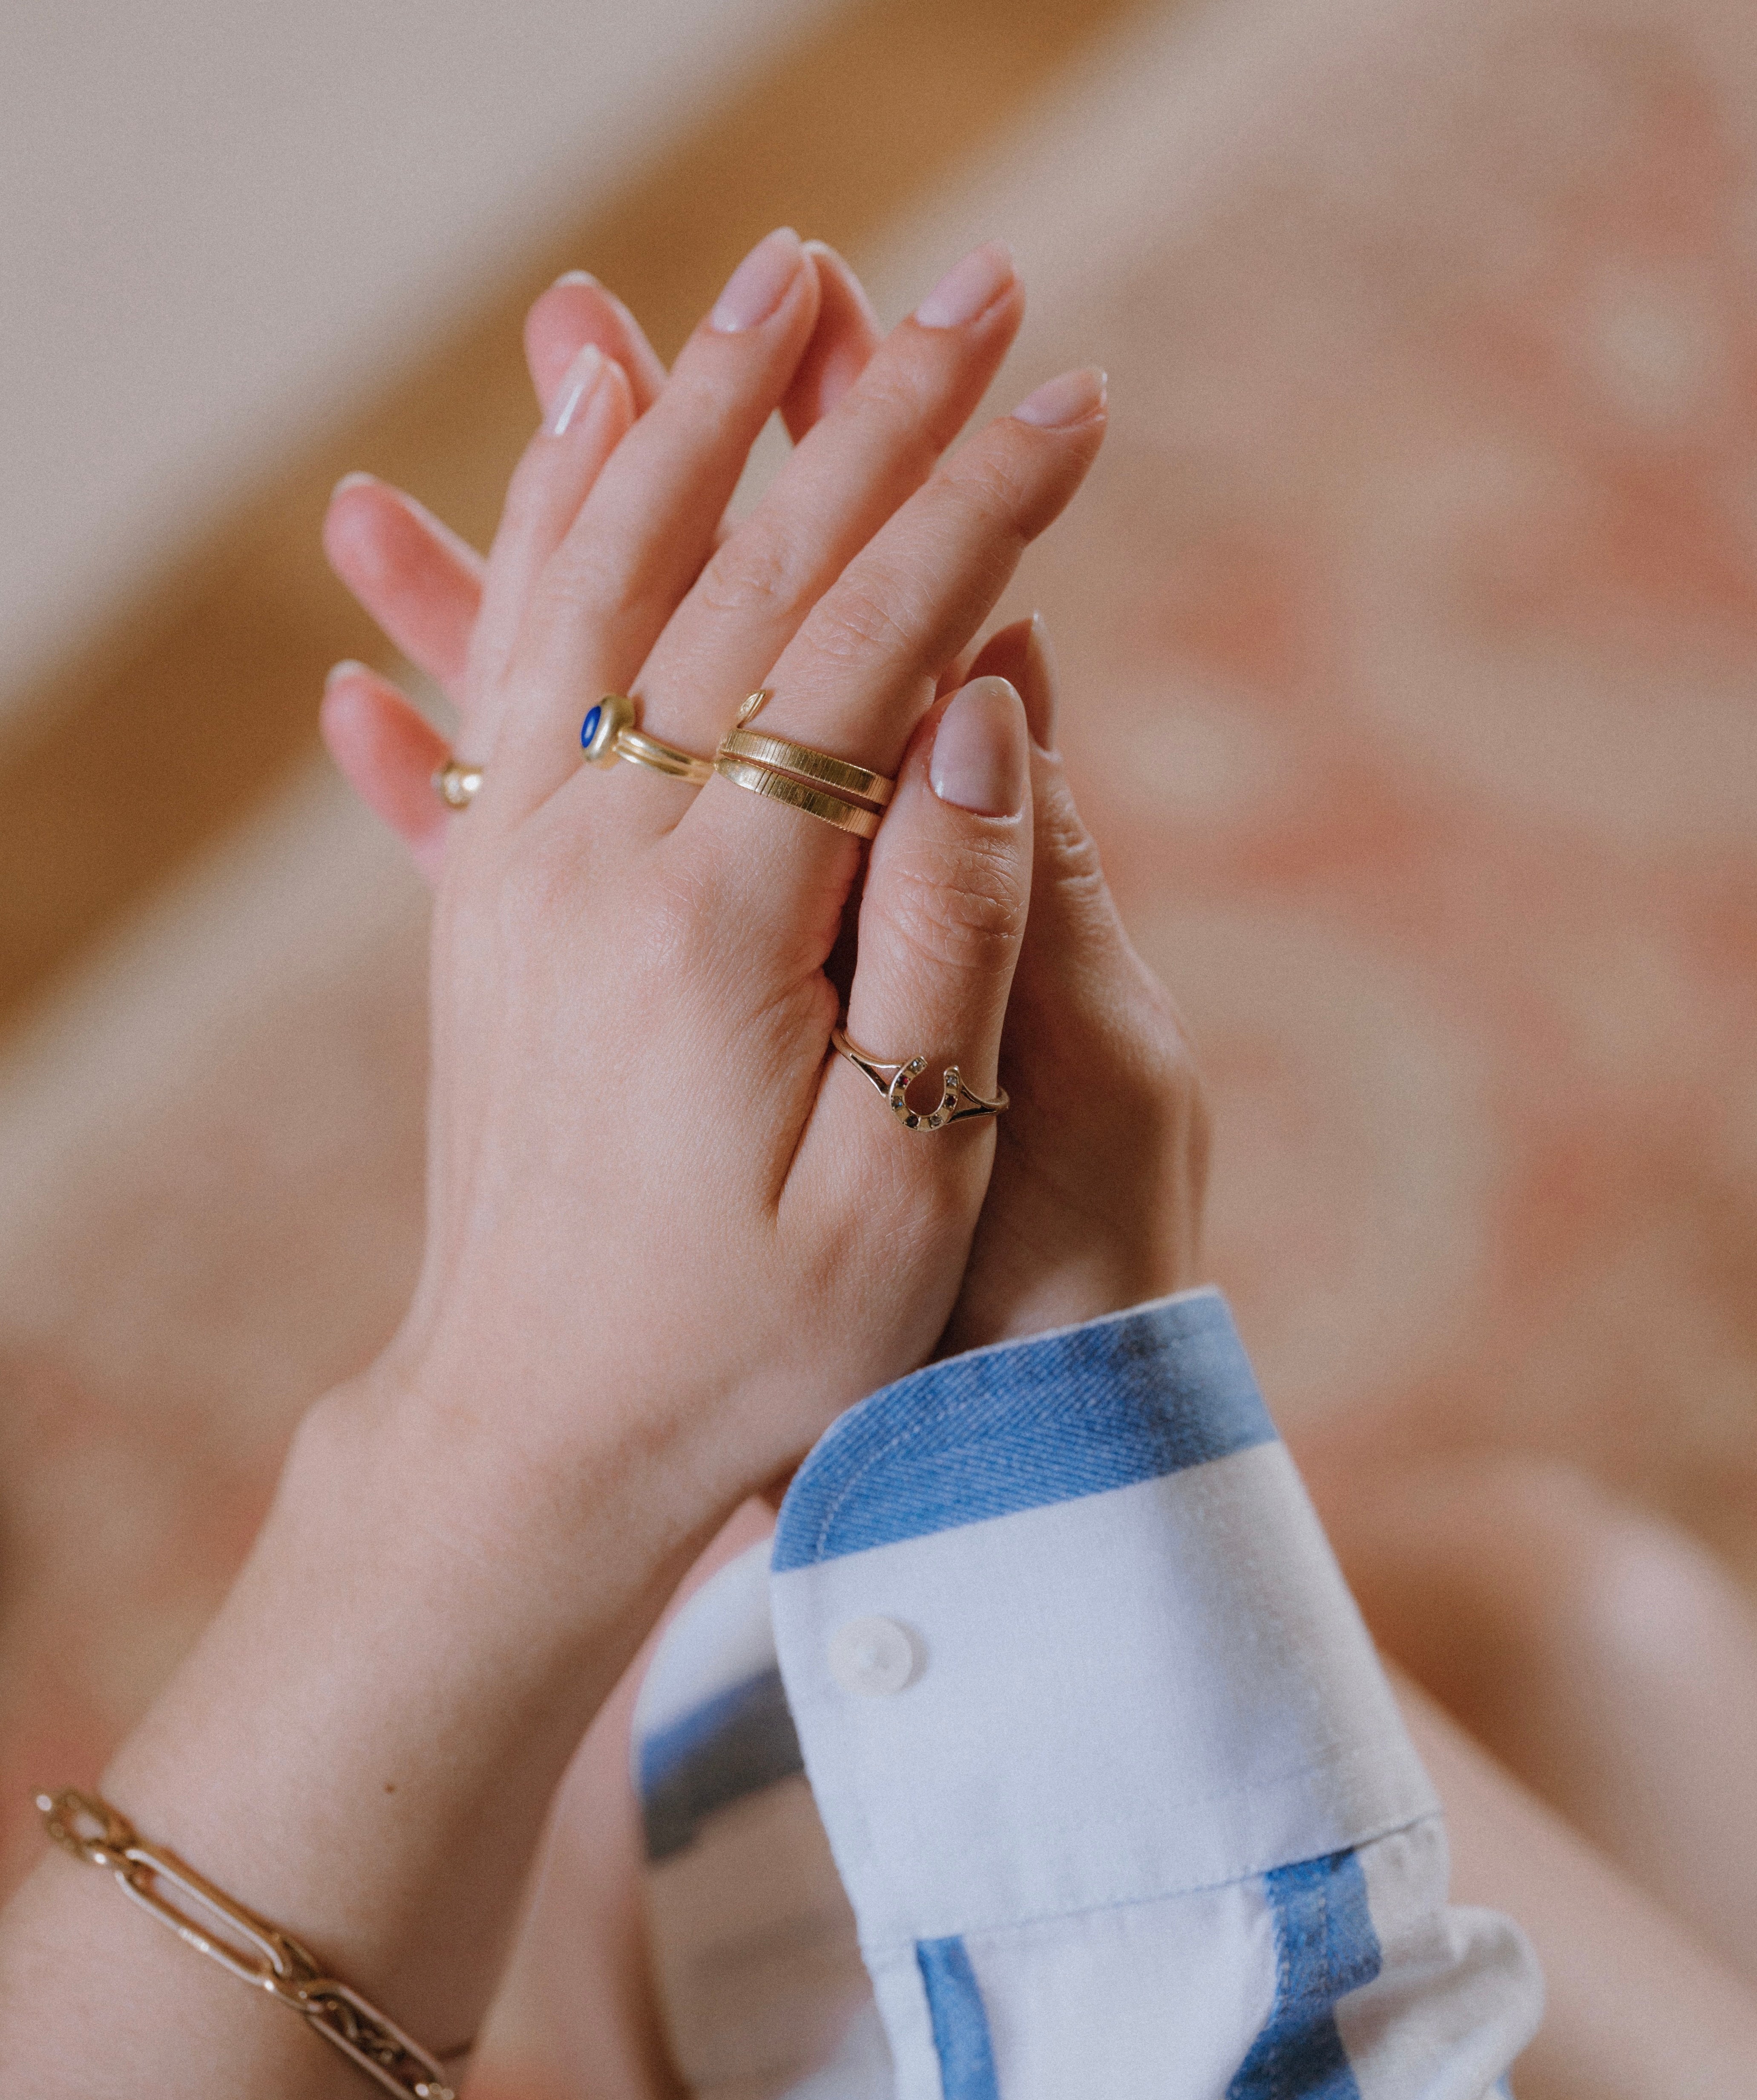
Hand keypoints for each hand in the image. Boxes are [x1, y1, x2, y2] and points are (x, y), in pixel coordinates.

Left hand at [326, 249, 1205, 1383]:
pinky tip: (584, 439)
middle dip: (865, 418)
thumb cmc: (743, 1345)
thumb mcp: (895, 1189)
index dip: (974, 516)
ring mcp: (517, 868)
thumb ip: (946, 943)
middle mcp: (589, 864)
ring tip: (774, 286)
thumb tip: (985, 710)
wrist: (533, 1429)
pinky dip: (559, 527)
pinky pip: (519, 661)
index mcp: (712, 930)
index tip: (1068, 402)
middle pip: (739, 575)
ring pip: (603, 580)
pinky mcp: (488, 891)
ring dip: (694, 418)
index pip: (866, 654)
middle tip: (969, 287)